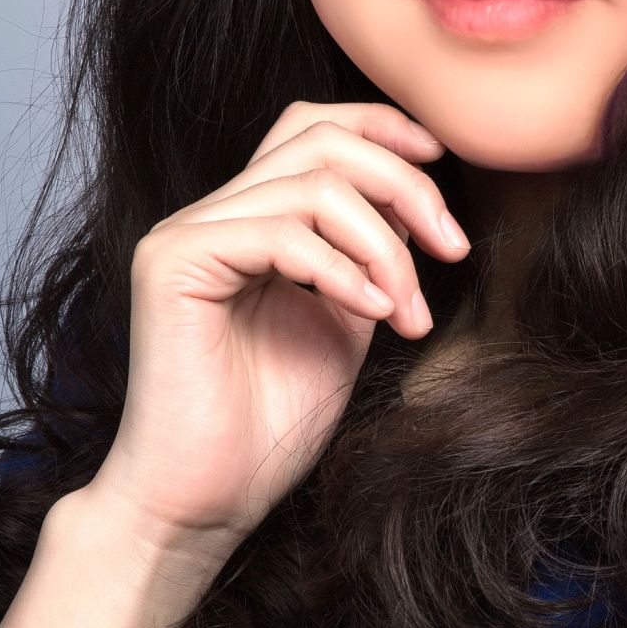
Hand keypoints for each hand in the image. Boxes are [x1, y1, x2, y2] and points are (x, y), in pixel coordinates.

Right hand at [79, 99, 470, 565]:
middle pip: (320, 140)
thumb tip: (415, 205)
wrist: (203, 500)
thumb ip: (367, 259)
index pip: (311, 129)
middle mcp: (210, 215)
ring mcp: (186, 234)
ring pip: (311, 184)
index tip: (443, 162)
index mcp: (247, 222)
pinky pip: (280, 232)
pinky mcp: (172, 263)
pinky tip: (374, 313)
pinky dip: (343, 268)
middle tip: (454, 249)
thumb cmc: (267, 428)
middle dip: (405, 186)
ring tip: (409, 312)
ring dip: (385, 245)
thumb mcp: (344, 324)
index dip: (382, 126)